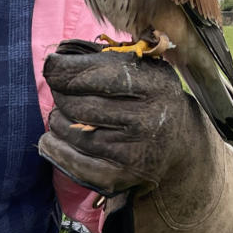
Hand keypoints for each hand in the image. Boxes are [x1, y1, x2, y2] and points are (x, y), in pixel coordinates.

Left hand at [39, 40, 200, 195]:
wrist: (181, 146)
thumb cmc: (151, 99)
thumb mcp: (144, 71)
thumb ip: (107, 59)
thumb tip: (59, 57)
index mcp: (153, 85)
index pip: (93, 74)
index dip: (63, 69)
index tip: (50, 65)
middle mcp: (146, 119)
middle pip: (77, 103)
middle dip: (60, 93)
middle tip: (60, 90)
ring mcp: (134, 150)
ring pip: (70, 130)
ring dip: (58, 118)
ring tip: (65, 112)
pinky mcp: (121, 175)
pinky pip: (71, 159)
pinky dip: (54, 146)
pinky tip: (53, 136)